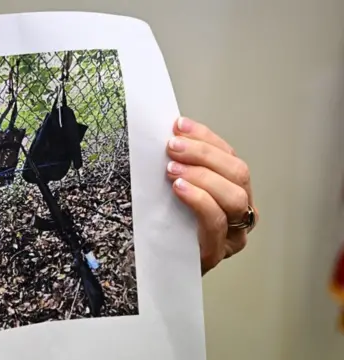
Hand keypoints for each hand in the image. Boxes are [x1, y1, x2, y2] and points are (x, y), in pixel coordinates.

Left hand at [165, 117, 258, 274]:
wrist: (154, 269)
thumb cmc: (166, 226)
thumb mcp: (173, 191)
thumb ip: (179, 167)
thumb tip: (168, 135)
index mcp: (234, 191)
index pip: (229, 156)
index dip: (206, 138)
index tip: (179, 125)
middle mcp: (241, 212)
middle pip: (237, 173)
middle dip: (204, 154)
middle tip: (173, 146)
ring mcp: (232, 235)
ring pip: (234, 196)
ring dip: (203, 175)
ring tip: (172, 168)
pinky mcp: (216, 253)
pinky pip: (216, 221)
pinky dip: (199, 199)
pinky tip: (179, 188)